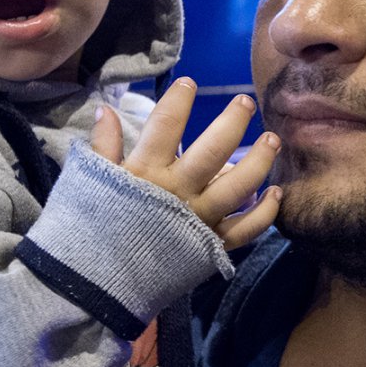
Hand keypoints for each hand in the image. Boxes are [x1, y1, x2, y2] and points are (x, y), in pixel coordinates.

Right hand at [94, 77, 280, 248]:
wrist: (95, 284)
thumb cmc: (90, 229)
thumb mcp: (91, 183)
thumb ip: (103, 147)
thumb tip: (107, 110)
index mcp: (145, 173)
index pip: (165, 125)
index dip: (178, 100)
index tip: (189, 82)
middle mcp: (177, 193)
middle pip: (212, 150)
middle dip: (232, 122)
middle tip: (246, 102)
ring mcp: (197, 220)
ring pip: (238, 187)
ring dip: (259, 161)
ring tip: (272, 139)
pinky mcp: (209, 246)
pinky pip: (244, 230)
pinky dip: (264, 214)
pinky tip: (275, 194)